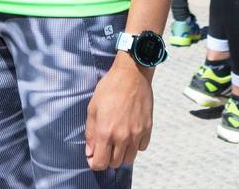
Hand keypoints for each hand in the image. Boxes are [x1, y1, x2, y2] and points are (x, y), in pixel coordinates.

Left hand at [85, 56, 152, 170]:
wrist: (132, 74)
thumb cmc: (109, 88)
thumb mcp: (93, 108)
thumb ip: (90, 133)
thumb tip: (90, 151)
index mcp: (105, 132)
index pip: (100, 164)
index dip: (94, 162)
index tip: (93, 156)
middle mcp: (122, 137)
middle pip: (115, 164)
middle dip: (107, 158)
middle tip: (105, 145)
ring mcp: (137, 134)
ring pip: (129, 159)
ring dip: (122, 154)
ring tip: (118, 140)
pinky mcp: (148, 129)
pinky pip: (141, 147)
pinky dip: (135, 145)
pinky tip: (130, 133)